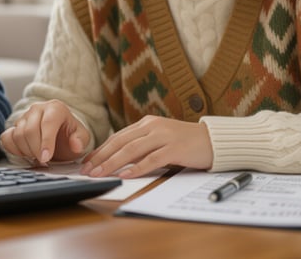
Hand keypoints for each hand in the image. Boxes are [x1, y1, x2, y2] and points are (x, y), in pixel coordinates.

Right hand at [0, 99, 90, 163]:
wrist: (60, 136)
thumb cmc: (70, 136)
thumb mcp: (82, 137)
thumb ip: (81, 140)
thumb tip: (75, 145)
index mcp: (55, 108)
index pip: (48, 123)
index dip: (46, 142)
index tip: (46, 158)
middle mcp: (37, 109)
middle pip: (29, 130)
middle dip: (35, 150)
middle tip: (44, 161)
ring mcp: (24, 117)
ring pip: (18, 135)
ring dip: (27, 151)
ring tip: (38, 157)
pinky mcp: (14, 126)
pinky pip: (7, 138)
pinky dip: (14, 149)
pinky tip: (25, 154)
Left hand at [79, 116, 212, 178]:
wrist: (213, 140)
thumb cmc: (185, 143)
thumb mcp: (159, 140)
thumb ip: (141, 146)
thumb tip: (118, 161)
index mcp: (146, 124)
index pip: (117, 137)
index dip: (100, 150)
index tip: (87, 162)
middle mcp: (153, 127)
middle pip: (121, 142)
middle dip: (101, 157)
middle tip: (87, 170)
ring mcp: (164, 136)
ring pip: (132, 150)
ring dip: (113, 163)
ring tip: (100, 173)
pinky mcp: (176, 148)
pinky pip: (153, 159)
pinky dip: (138, 167)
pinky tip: (127, 174)